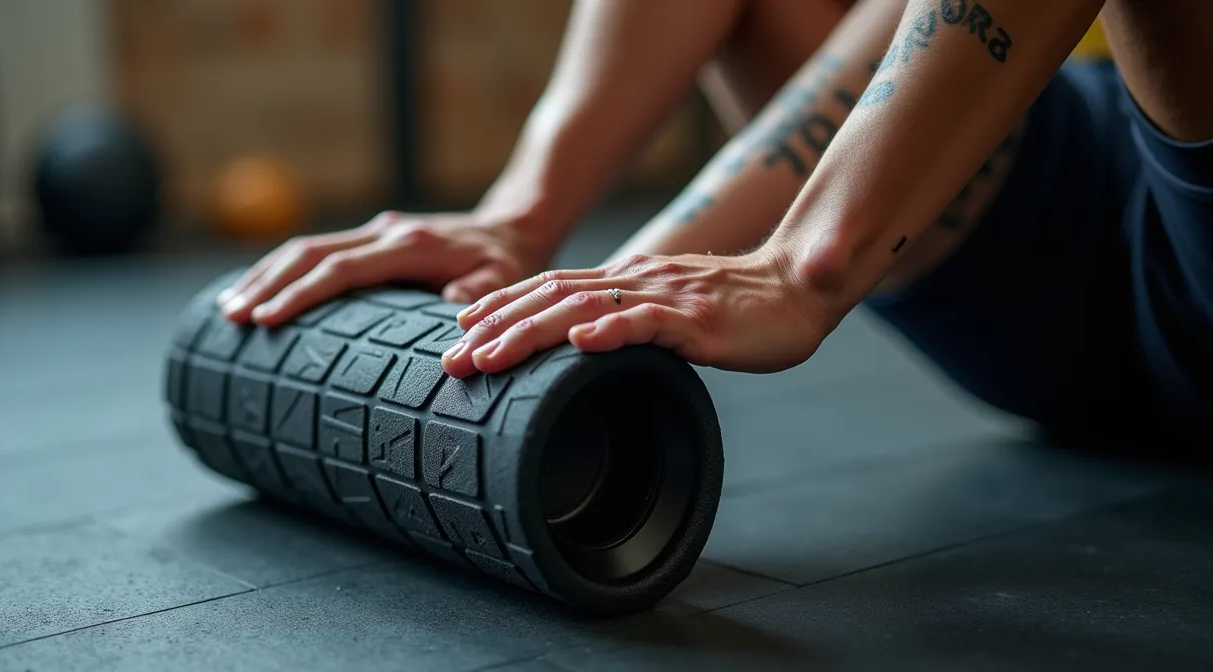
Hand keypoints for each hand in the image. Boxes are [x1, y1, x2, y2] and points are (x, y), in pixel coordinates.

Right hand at [217, 211, 551, 327]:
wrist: (511, 229)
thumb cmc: (506, 266)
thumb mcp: (503, 281)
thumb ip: (479, 295)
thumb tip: (452, 312)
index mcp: (410, 245)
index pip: (343, 268)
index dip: (303, 293)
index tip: (268, 320)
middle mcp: (385, 231)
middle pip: (310, 252)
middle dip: (268, 284)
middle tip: (233, 319)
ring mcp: (374, 232)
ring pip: (305, 247)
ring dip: (265, 276)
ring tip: (230, 310)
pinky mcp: (370, 239)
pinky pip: (316, 251)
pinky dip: (281, 270)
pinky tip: (257, 291)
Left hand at [442, 251, 832, 377]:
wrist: (800, 289)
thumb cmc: (736, 310)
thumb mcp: (670, 314)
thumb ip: (630, 322)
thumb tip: (583, 348)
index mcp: (626, 280)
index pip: (551, 288)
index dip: (503, 307)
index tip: (460, 333)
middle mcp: (637, 280)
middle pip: (552, 297)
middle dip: (496, 327)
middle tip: (450, 361)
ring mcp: (666, 297)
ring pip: (585, 308)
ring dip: (532, 331)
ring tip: (490, 356)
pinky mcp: (698, 318)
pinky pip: (650, 322)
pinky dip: (613, 330)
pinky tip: (581, 344)